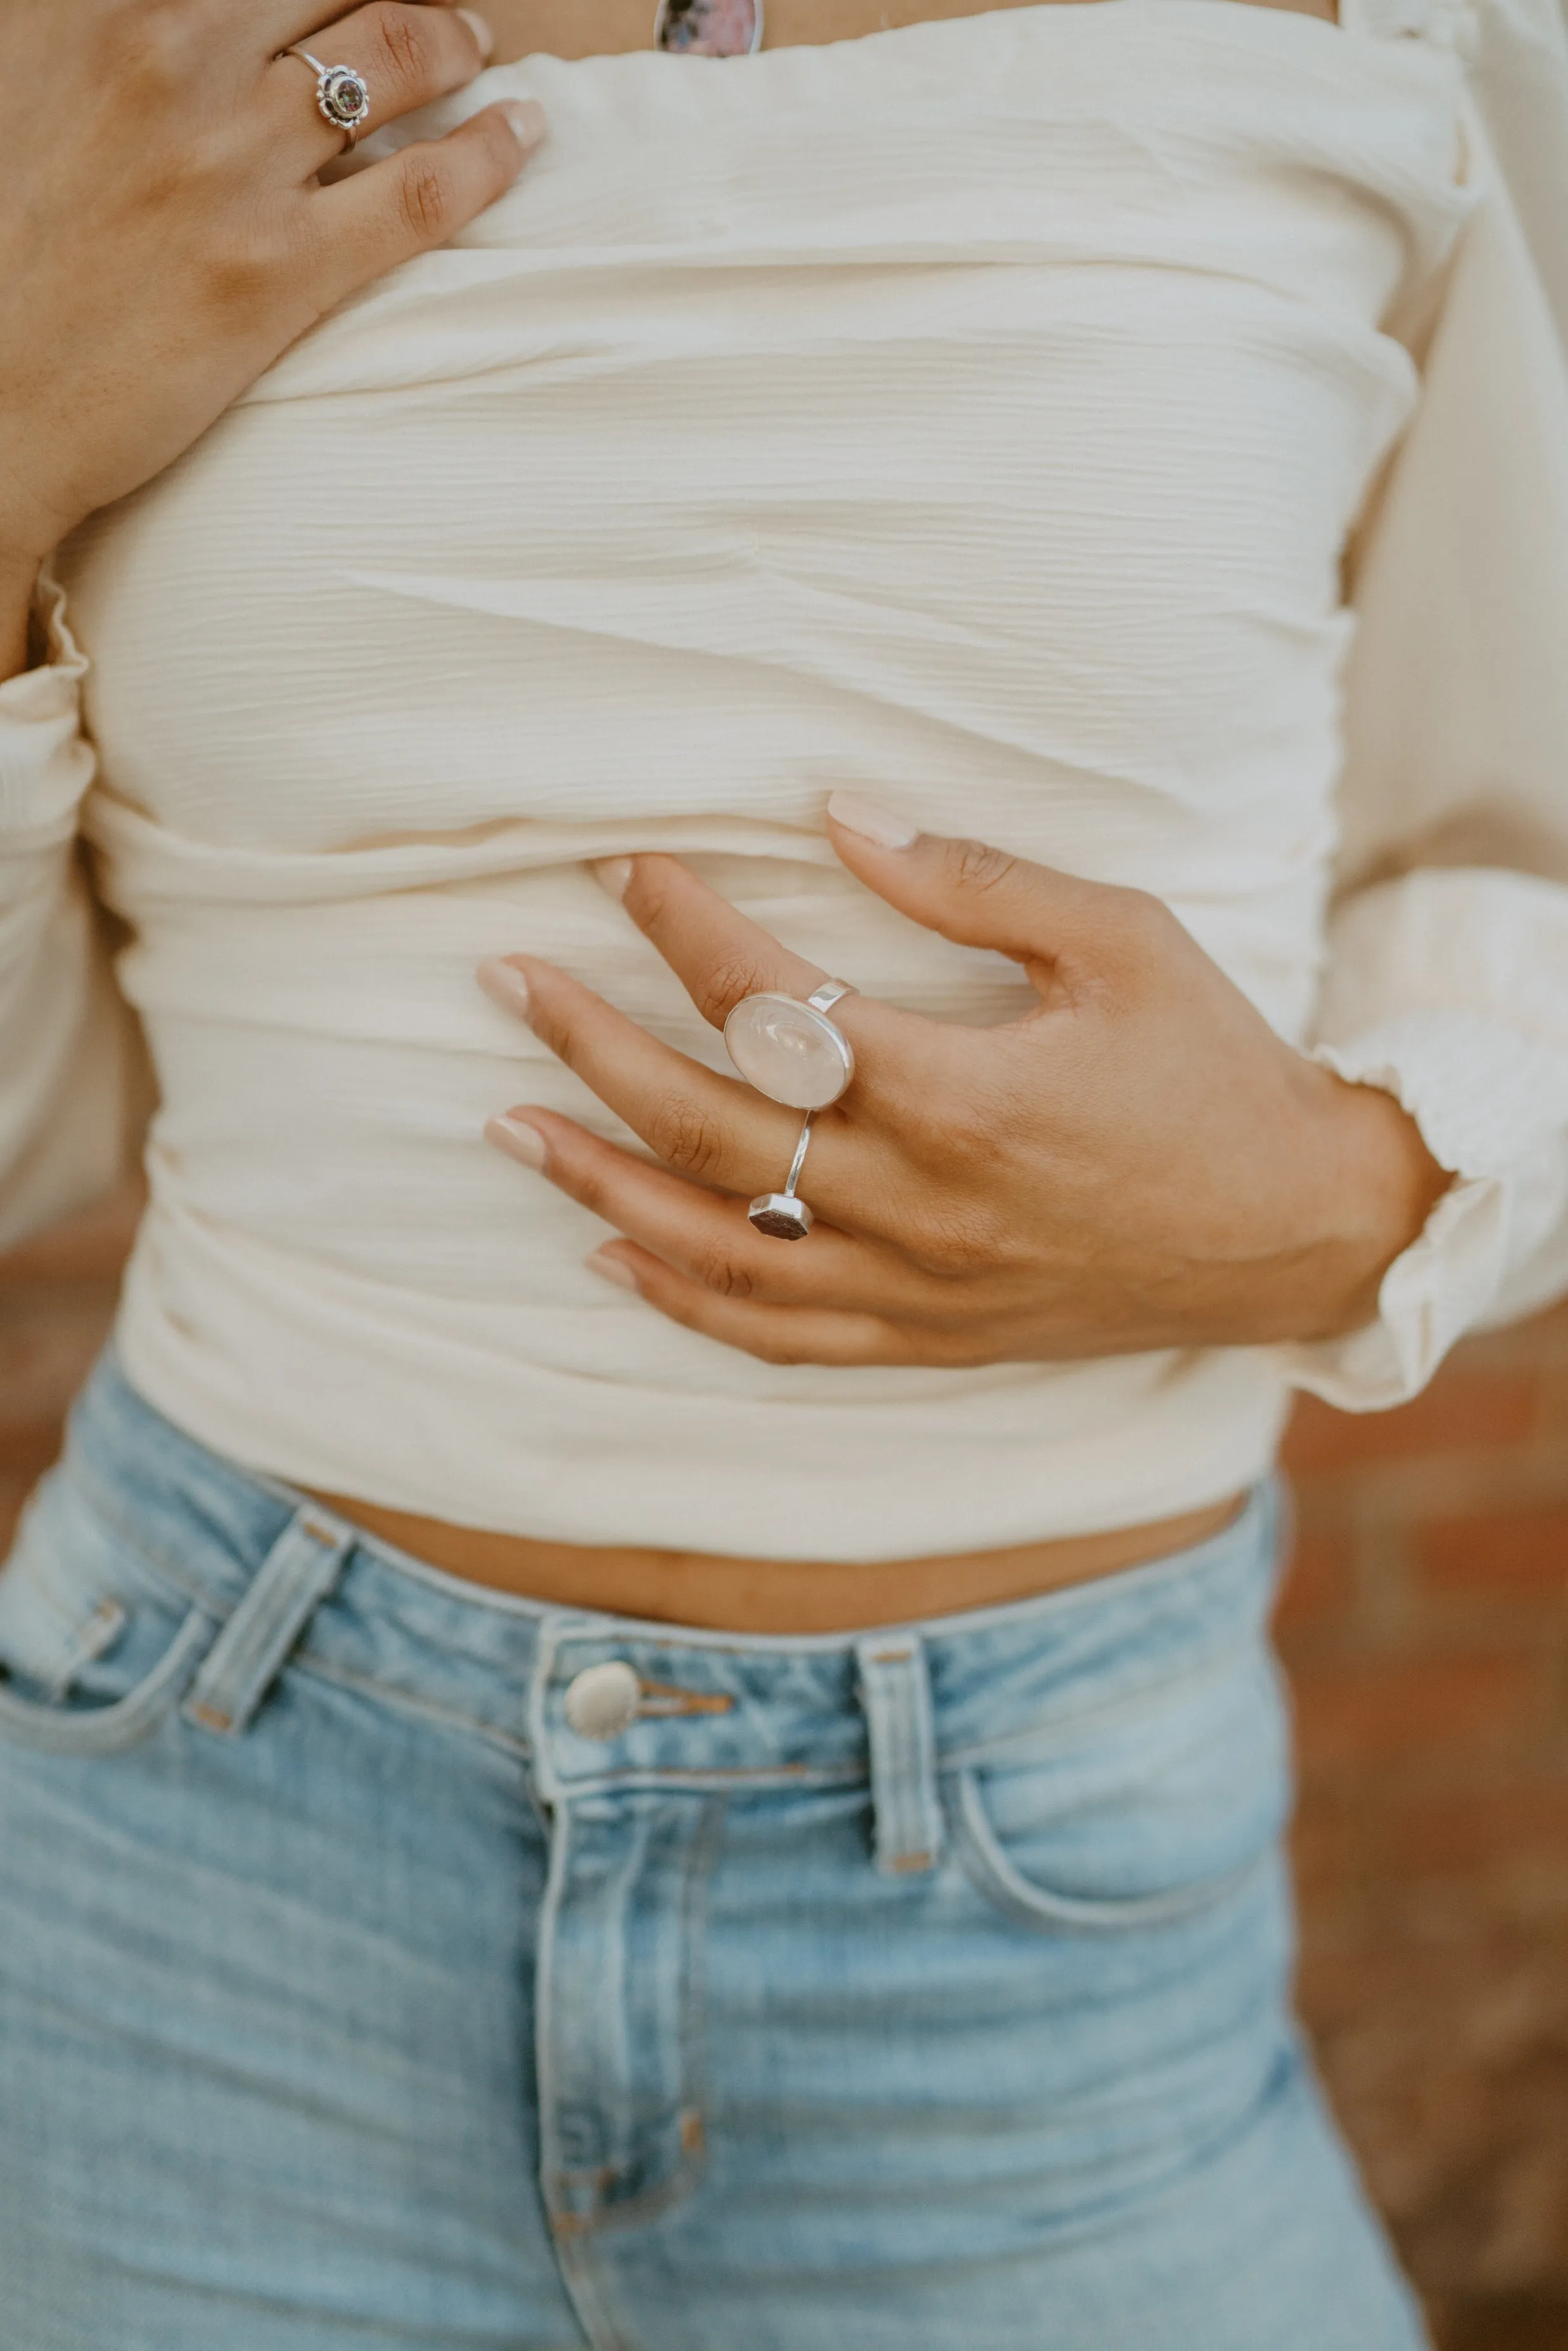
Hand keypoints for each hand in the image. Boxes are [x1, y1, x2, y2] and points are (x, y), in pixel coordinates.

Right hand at [0, 0, 542, 665]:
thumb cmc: (3, 245)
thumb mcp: (22, 79)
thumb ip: (95, 30)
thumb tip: (173, 22)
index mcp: (110, 8)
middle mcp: (177, 61)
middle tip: (437, 5)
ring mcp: (236, 164)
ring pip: (396, 56)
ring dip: (453, 40)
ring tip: (477, 47)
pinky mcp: (281, 267)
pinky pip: (426, 187)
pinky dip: (491, 151)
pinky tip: (521, 133)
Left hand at [479, 795, 1451, 1367]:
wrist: (1295, 1230)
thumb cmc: (1214, 1069)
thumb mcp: (1121, 940)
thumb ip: (972, 881)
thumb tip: (840, 816)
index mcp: (964, 1093)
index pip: (778, 1006)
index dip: (686, 927)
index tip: (624, 867)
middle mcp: (920, 1203)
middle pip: (711, 1124)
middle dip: (593, 1045)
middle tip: (508, 983)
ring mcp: (916, 1286)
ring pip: (716, 1244)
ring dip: (600, 1183)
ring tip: (508, 1125)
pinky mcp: (926, 1337)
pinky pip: (776, 1333)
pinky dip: (684, 1298)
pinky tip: (613, 1253)